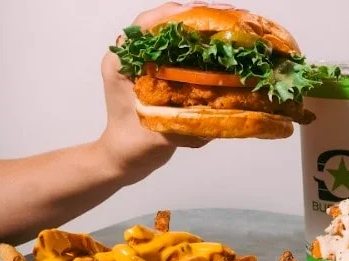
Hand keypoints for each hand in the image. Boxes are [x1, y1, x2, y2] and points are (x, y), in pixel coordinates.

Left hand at [97, 2, 208, 184]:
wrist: (123, 158)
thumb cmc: (132, 147)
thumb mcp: (158, 136)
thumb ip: (182, 124)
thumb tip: (216, 111)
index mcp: (122, 65)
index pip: (145, 27)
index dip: (174, 16)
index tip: (202, 15)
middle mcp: (131, 60)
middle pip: (161, 26)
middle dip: (193, 19)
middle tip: (224, 17)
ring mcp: (142, 66)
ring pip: (170, 37)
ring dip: (197, 30)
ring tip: (226, 28)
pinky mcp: (155, 74)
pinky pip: (176, 53)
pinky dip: (197, 48)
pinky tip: (218, 50)